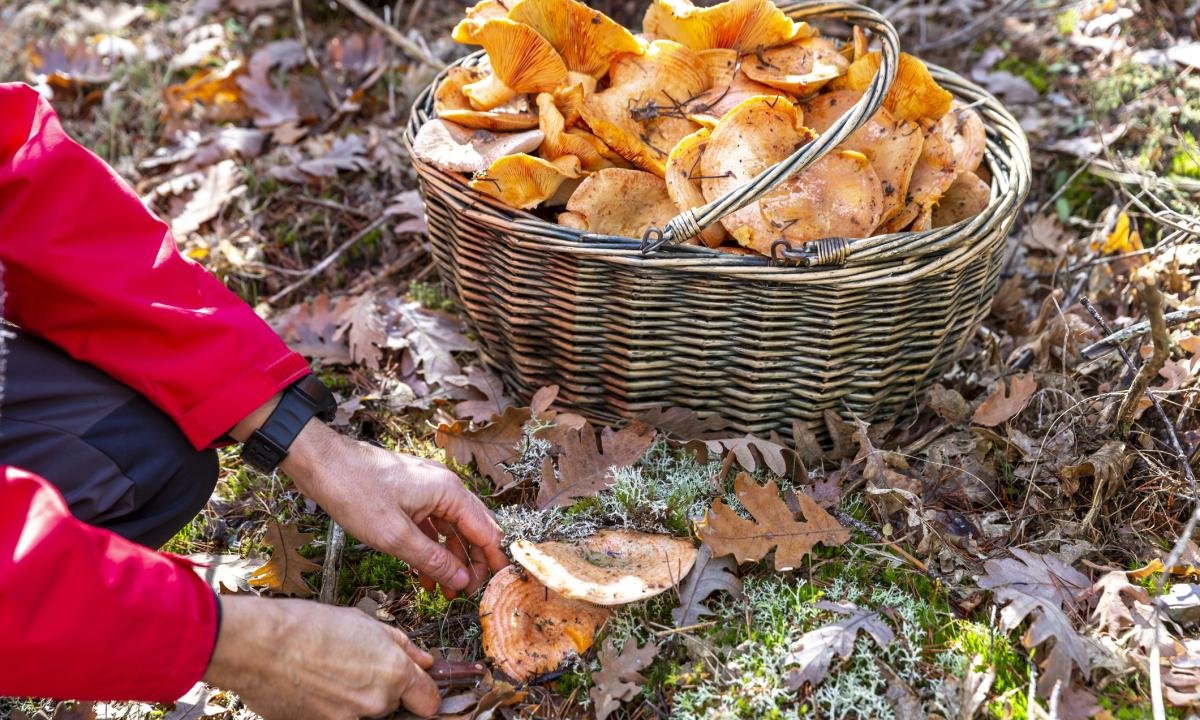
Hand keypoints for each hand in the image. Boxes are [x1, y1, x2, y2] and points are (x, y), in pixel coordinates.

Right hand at [204, 595, 439, 718]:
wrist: (257, 646)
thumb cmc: (307, 627)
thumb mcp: (363, 622)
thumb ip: (401, 645)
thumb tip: (424, 661)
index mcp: (393, 673)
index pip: (428, 702)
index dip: (422, 692)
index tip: (416, 687)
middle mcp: (375, 702)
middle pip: (391, 705)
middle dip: (381, 689)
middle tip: (354, 665)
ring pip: (363, 712)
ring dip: (353, 699)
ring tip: (328, 673)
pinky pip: (336, 718)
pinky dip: (330, 707)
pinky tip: (313, 685)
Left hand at [281, 420, 508, 596]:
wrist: (320, 463)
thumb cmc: (354, 492)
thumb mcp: (395, 536)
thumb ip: (432, 560)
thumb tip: (463, 580)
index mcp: (449, 492)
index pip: (486, 531)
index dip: (492, 561)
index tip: (495, 587)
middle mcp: (444, 488)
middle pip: (472, 530)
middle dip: (472, 564)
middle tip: (468, 594)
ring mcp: (427, 490)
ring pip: (451, 530)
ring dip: (451, 560)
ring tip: (447, 592)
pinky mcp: (409, 495)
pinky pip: (431, 525)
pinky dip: (431, 549)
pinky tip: (426, 574)